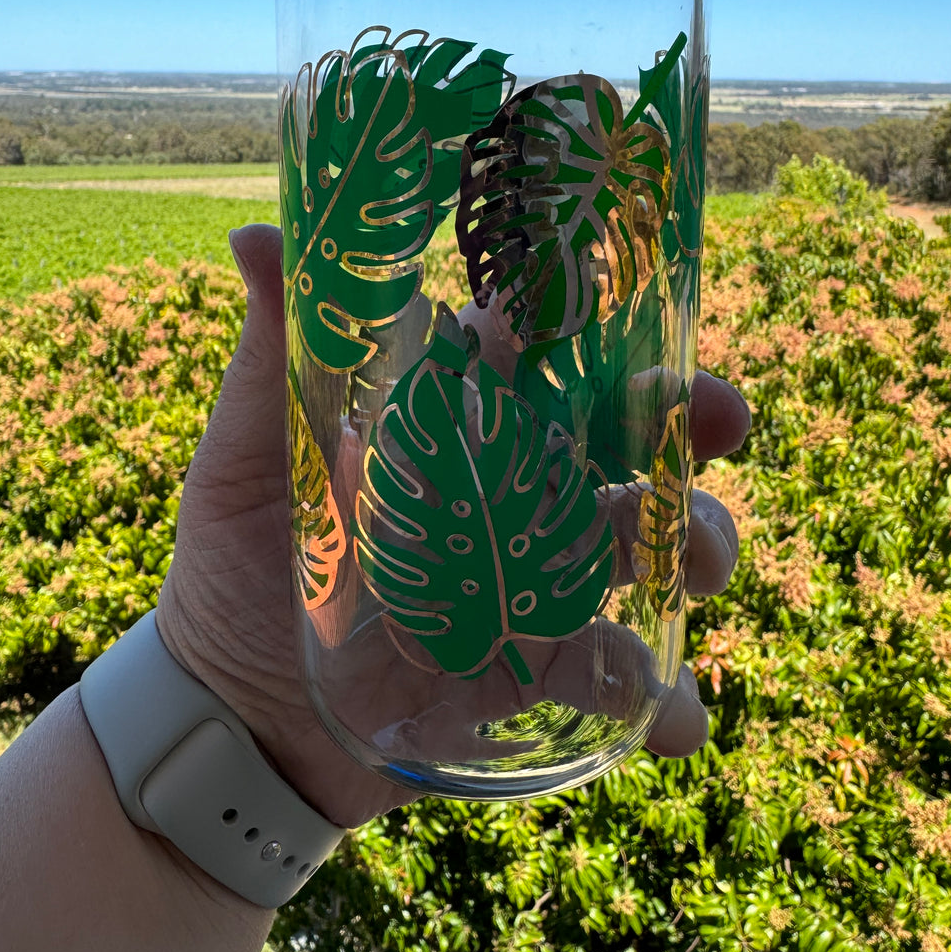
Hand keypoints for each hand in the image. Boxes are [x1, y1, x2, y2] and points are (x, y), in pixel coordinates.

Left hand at [156, 225, 749, 827]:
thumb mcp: (247, 456)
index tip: (658, 335)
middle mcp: (511, 495)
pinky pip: (613, 681)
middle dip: (687, 436)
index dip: (615, 342)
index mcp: (455, 429)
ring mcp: (532, 585)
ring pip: (642, 552)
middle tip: (719, 428)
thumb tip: (258, 233)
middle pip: (623, 448)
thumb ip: (271, 354)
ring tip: (696, 568)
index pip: (551, 365)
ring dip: (694, 549)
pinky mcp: (532, 674)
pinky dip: (659, 699)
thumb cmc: (236, 565)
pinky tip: (673, 718)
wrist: (230, 716)